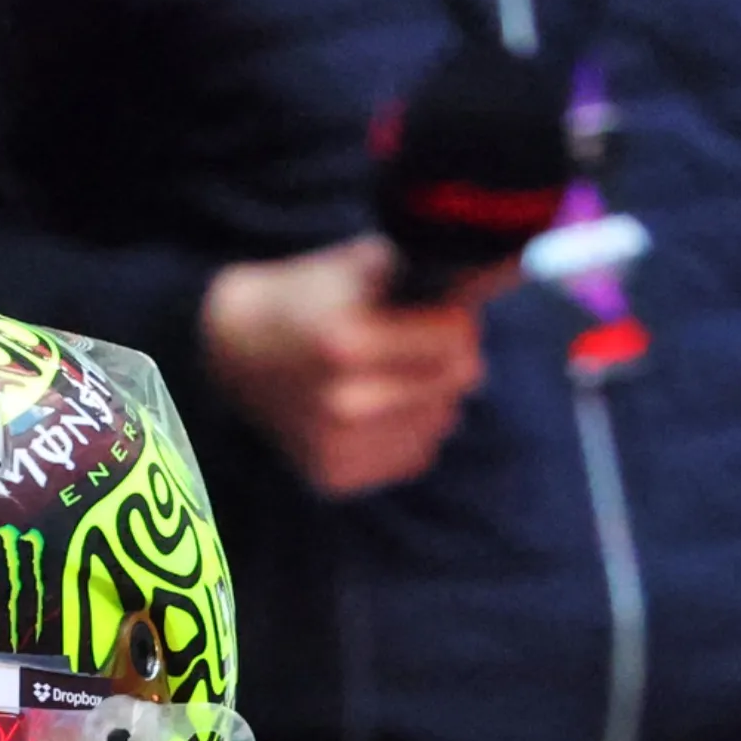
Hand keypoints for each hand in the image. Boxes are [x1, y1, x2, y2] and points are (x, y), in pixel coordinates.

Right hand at [199, 236, 498, 498]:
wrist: (230, 349)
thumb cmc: (305, 296)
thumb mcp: (363, 263)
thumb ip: (431, 268)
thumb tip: (510, 264)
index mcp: (347, 344)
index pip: (457, 339)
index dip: (454, 318)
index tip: (433, 312)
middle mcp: (344, 403)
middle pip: (455, 383)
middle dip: (447, 358)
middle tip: (414, 346)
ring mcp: (338, 447)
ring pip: (441, 421)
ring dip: (429, 397)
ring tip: (390, 377)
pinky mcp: (335, 477)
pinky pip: (415, 455)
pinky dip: (407, 431)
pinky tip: (375, 411)